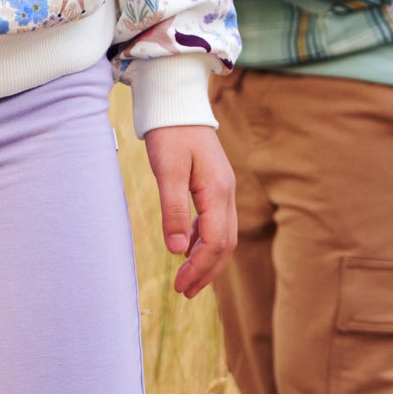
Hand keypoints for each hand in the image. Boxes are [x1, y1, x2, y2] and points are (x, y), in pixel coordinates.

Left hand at [143, 125, 236, 298]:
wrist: (176, 102)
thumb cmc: (170, 133)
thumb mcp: (166, 170)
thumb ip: (172, 209)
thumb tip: (176, 249)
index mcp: (217, 191)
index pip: (215, 242)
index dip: (199, 268)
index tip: (180, 286)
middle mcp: (226, 192)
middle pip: (225, 243)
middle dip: (207, 271)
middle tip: (184, 291)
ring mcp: (222, 188)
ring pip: (223, 234)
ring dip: (206, 258)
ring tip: (186, 278)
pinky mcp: (213, 184)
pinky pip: (215, 221)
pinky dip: (202, 239)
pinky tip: (186, 246)